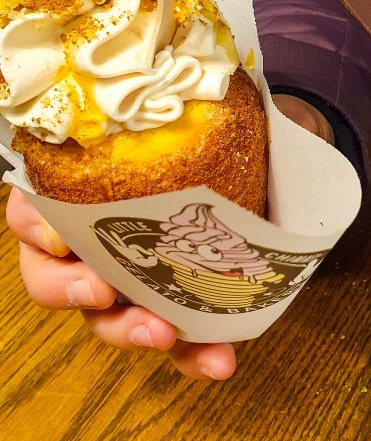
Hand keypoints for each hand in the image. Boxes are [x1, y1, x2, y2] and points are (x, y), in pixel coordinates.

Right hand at [5, 93, 333, 378]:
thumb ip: (190, 98)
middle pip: (48, 275)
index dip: (32, 226)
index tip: (55, 235)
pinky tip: (218, 362)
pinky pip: (174, 343)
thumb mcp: (200, 107)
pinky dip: (192, 356)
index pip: (32, 207)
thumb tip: (208, 78)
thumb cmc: (218, 132)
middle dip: (66, 289)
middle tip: (101, 291)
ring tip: (165, 334)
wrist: (268, 161)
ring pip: (103, 318)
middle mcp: (94, 238)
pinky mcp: (175, 306)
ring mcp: (131, 279)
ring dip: (127, 331)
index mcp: (85, 187)